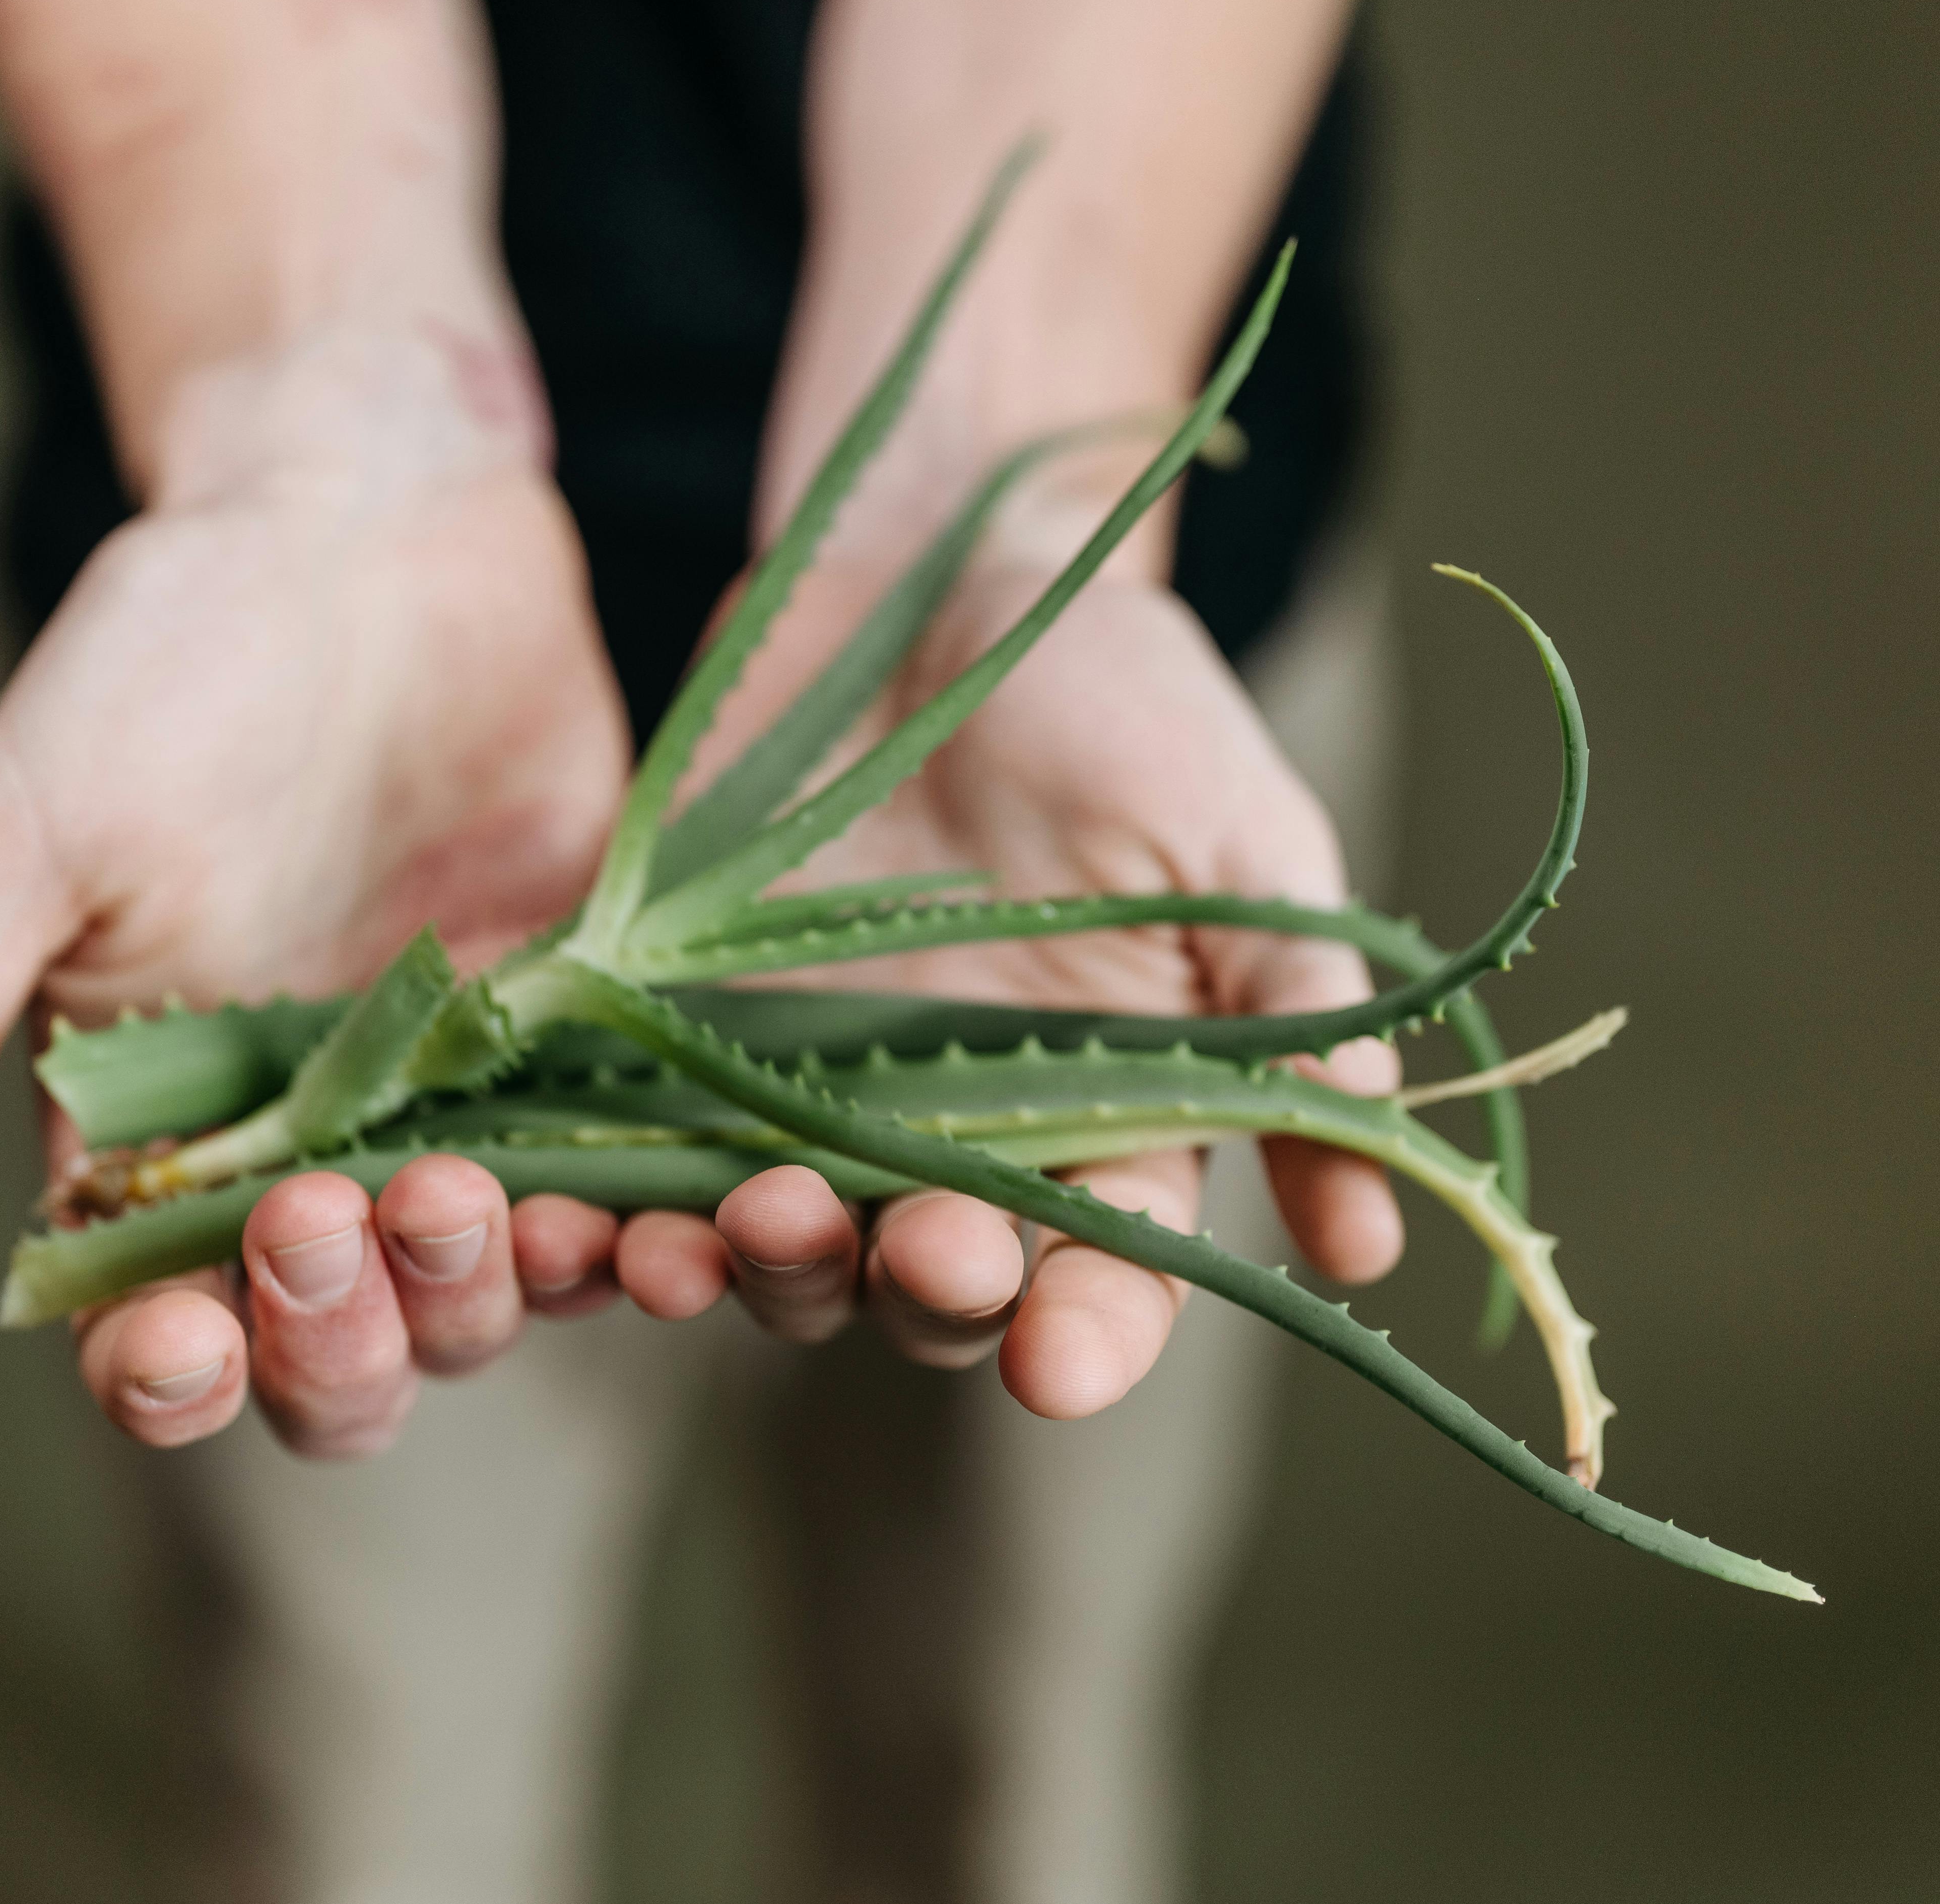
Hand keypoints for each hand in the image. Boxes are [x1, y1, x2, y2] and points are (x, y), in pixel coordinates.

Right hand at [0, 334, 631, 1456]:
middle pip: (340, 1355)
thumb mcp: (12, 844)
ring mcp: (460, 1103)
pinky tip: (683, 1216)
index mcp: (152, 1137)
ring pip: (490, 1296)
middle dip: (343, 1338)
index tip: (187, 1337)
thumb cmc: (156, 664)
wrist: (365, 517)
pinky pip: (633, 1183)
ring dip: (493, 1293)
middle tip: (339, 1219)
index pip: (157, 1333)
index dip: (173, 1375)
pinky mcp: (592, 1039)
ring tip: (495, 1204)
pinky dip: (656, 1228)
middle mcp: (309, 1150)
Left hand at [530, 536, 1404, 1415]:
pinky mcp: (678, 1036)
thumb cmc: (1118, 697)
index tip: (1059, 1366)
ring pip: (775, 1251)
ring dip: (749, 1271)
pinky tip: (563, 1214)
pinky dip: (597, 1209)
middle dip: (921, 1292)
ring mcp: (805, 1094)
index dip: (1088, 1337)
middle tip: (916, 1247)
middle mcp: (952, 1136)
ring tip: (713, 1240)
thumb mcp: (1236, 837)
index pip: (1104, 1276)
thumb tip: (1376, 1232)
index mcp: (1104, 1115)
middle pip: (930, 1290)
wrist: (937, 573)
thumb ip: (1290, 1014)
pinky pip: (631, 1159)